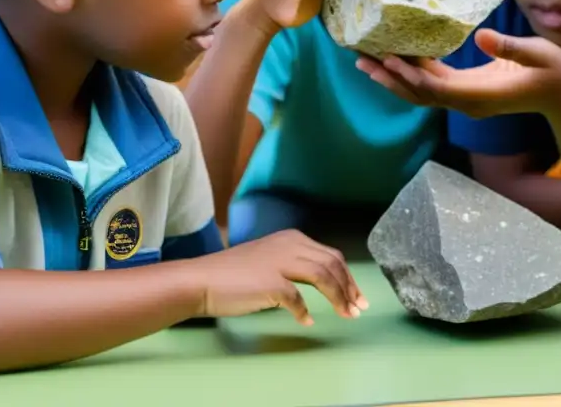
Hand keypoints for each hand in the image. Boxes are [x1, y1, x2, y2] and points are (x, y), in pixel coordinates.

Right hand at [191, 229, 368, 324]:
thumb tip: (321, 283)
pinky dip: (305, 312)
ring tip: (346, 315)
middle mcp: (290, 245)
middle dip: (349, 287)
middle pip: (332, 263)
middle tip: (358, 307)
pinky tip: (307, 321)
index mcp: (292, 238)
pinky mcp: (271, 282)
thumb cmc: (233, 274)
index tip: (356, 296)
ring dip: (338, 298)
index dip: (347, 277)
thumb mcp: (270, 258)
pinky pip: (298, 299)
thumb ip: (294, 264)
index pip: (331, 255)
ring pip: (322, 276)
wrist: (202, 280)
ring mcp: (280, 262)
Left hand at [356, 28, 560, 117]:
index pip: (437, 88)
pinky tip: (397, 58)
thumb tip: (483, 37)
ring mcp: (466, 100)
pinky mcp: (468, 92)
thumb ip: (511, 47)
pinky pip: (433, 86)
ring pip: (422, 93)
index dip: (411, 75)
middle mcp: (467, 102)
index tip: (388, 59)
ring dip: (394, 78)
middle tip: (360, 59)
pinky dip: (412, 74)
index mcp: (480, 95)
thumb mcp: (538, 55)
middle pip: (419, 93)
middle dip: (390, 77)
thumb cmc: (555, 73)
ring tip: (366, 61)